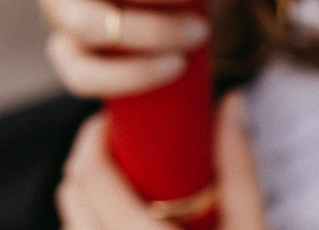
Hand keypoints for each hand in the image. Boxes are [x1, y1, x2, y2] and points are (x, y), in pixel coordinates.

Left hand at [56, 91, 266, 229]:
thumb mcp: (248, 225)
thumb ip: (237, 165)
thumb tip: (232, 101)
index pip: (89, 176)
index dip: (94, 137)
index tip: (117, 118)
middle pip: (71, 193)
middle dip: (91, 158)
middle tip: (123, 139)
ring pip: (71, 220)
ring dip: (89, 193)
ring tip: (127, 177)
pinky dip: (93, 221)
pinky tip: (124, 215)